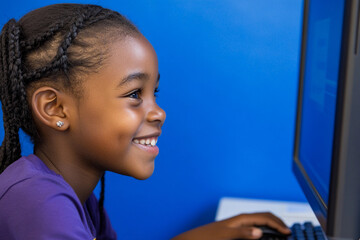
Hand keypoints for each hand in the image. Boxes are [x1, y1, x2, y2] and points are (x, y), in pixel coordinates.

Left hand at [171, 212, 290, 239]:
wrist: (194, 239)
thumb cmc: (208, 236)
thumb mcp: (226, 235)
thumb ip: (243, 233)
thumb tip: (260, 232)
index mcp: (241, 218)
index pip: (265, 217)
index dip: (278, 224)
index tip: (288, 232)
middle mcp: (241, 219)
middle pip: (264, 217)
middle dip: (277, 222)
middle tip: (288, 231)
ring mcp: (238, 224)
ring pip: (260, 221)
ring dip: (271, 225)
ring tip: (280, 231)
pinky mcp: (235, 230)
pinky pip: (254, 227)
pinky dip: (263, 229)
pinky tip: (264, 235)